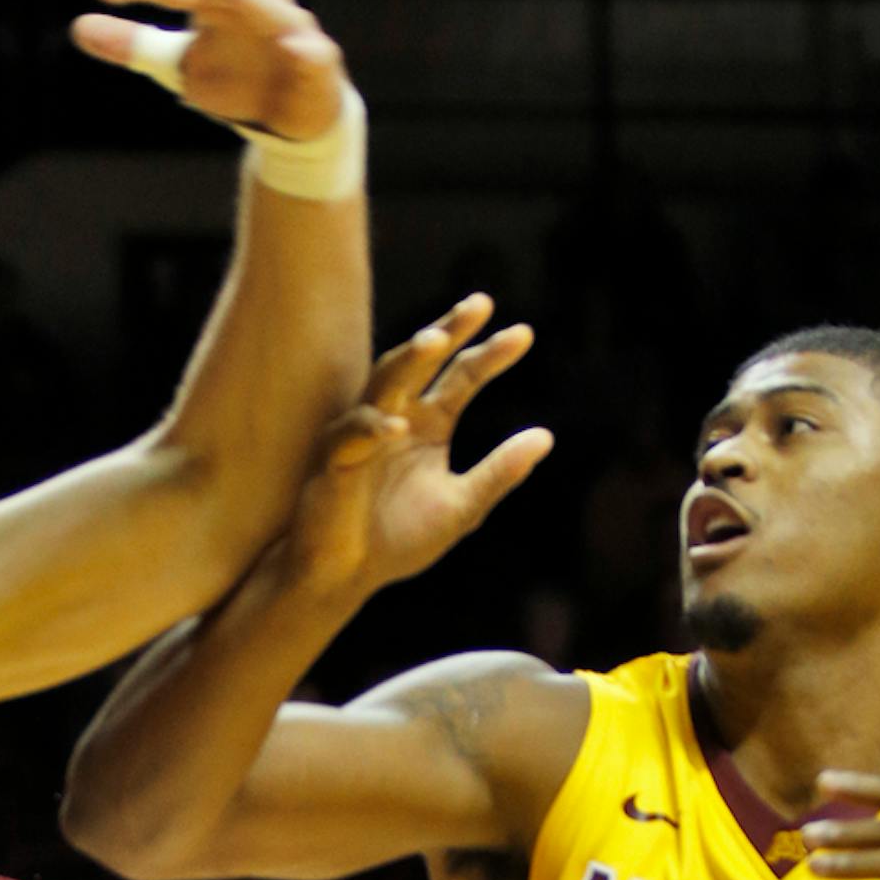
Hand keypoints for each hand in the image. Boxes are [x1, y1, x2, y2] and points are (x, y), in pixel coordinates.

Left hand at [71, 0, 346, 140]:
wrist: (289, 118)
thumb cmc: (234, 79)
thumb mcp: (176, 65)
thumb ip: (133, 46)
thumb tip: (79, 27)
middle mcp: (256, 1)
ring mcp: (290, 30)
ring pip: (269, 7)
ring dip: (245, 0)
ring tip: (211, 1)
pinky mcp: (318, 64)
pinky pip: (315, 52)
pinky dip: (306, 49)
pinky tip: (295, 48)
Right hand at [283, 296, 553, 597]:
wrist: (346, 576)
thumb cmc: (398, 539)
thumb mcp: (462, 506)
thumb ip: (499, 472)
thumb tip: (546, 436)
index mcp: (429, 423)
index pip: (462, 376)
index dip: (489, 354)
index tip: (524, 334)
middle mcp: (397, 418)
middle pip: (422, 362)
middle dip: (449, 331)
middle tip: (480, 304)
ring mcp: (363, 435)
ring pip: (383, 384)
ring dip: (407, 361)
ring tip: (435, 340)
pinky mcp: (334, 462)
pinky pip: (352, 436)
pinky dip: (373, 429)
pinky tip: (398, 428)